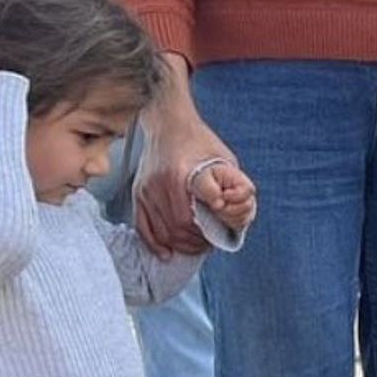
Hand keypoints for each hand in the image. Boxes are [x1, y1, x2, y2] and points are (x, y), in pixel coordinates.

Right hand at [137, 63, 244, 255]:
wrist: (168, 124)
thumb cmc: (199, 141)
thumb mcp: (223, 158)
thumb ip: (233, 183)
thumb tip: (238, 209)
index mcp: (182, 173)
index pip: (194, 210)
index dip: (209, 224)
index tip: (219, 225)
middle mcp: (161, 183)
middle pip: (178, 227)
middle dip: (196, 241)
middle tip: (209, 242)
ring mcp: (147, 190)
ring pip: (163, 232)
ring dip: (181, 245)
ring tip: (195, 244)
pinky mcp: (138, 194)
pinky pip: (143, 227)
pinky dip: (155, 244)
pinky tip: (167, 253)